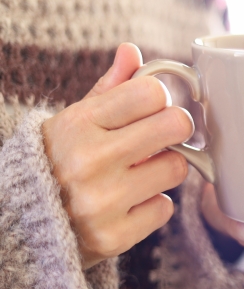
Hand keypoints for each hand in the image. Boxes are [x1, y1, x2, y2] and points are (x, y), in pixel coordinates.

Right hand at [42, 43, 194, 268]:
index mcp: (78, 124)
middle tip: (164, 136)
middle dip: (175, 128)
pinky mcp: (114, 237)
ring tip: (140, 172)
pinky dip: (153, 205)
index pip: (151, 92)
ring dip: (165, 169)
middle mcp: (89, 161)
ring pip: (177, 168)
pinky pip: (165, 209)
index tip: (154, 108)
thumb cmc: (57, 162)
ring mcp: (102, 202)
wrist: (20, 226)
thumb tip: (132, 51)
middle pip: (175, 125)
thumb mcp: (73, 119)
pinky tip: (129, 203)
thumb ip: (109, 88)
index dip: (160, 98)